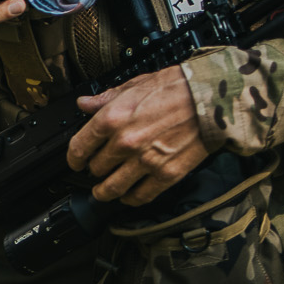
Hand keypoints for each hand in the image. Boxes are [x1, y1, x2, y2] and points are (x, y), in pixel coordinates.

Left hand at [66, 66, 210, 205]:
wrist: (209, 99)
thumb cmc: (176, 88)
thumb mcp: (134, 85)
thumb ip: (105, 99)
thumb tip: (85, 104)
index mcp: (112, 119)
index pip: (79, 148)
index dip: (73, 158)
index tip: (75, 162)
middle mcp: (125, 143)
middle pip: (96, 168)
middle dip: (94, 170)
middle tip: (97, 170)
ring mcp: (145, 162)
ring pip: (113, 188)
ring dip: (105, 192)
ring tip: (103, 191)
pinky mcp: (166, 174)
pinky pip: (141, 195)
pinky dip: (131, 198)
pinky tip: (128, 196)